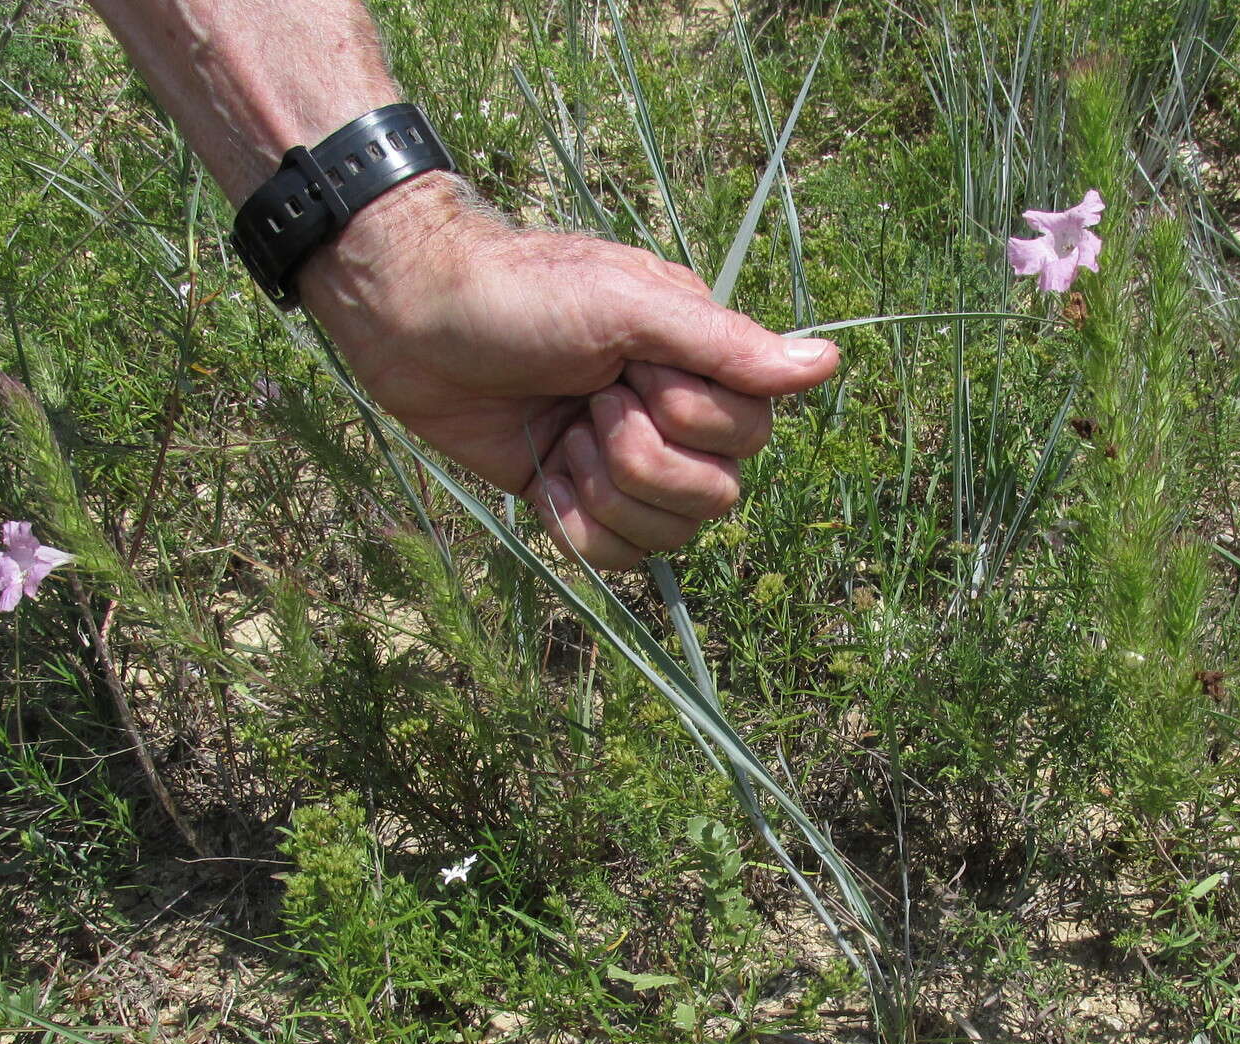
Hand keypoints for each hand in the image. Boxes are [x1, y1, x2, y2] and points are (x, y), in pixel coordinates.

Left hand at [301, 175, 839, 568]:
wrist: (411, 315)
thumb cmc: (519, 290)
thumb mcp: (625, 303)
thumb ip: (724, 344)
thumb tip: (827, 364)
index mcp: (698, 362)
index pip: (749, 436)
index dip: (691, 420)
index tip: (630, 371)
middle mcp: (673, 418)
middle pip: (714, 497)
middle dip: (640, 459)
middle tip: (588, 402)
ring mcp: (623, 464)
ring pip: (667, 536)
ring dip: (603, 490)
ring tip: (561, 433)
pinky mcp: (573, 500)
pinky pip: (613, 558)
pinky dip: (574, 525)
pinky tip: (542, 474)